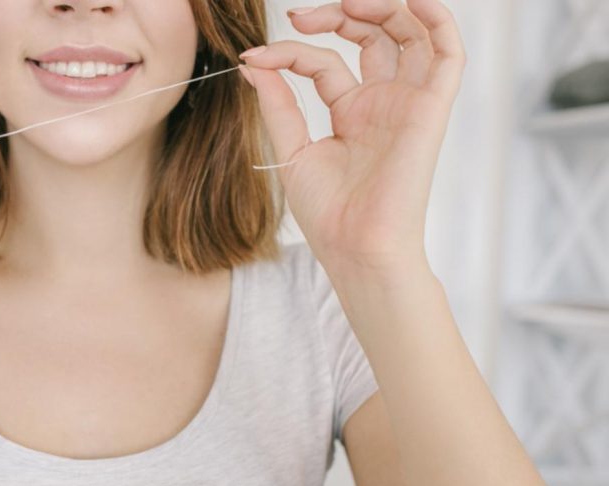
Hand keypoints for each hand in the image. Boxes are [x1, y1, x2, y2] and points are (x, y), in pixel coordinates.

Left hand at [238, 0, 464, 277]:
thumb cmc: (327, 213)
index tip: (255, 58)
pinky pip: (448, 54)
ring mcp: (406, 102)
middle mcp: (381, 101)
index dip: (289, 51)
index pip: (323, 61)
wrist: (355, 246)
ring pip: (408, 33)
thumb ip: (277, 104)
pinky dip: (436, 19)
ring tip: (346, 3)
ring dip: (382, 7)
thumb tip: (253, 62)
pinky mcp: (430, 108)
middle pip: (371, 35)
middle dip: (337, 14)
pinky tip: (411, 0)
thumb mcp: (291, 149)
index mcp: (350, 112)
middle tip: (298, 16)